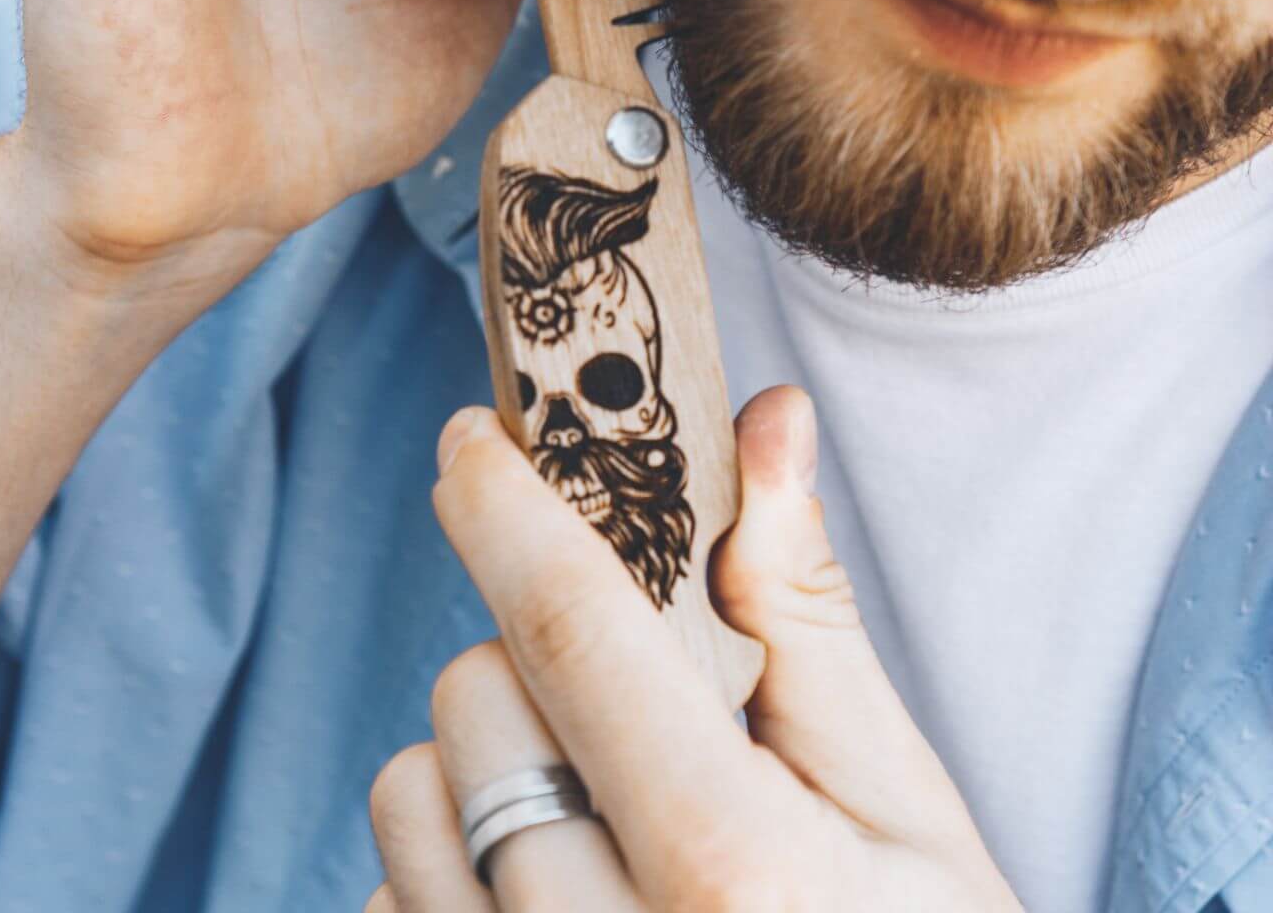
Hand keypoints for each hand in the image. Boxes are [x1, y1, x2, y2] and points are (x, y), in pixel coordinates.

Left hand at [368, 387, 1023, 911]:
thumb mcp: (901, 811)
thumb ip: (806, 617)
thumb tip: (766, 424)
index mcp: (731, 873)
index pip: (572, 628)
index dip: (507, 506)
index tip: (468, 436)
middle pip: (473, 699)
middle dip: (531, 658)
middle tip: (626, 708)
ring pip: (408, 799)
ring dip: (480, 771)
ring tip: (597, 822)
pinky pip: (389, 905)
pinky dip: (448, 876)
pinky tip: (556, 906)